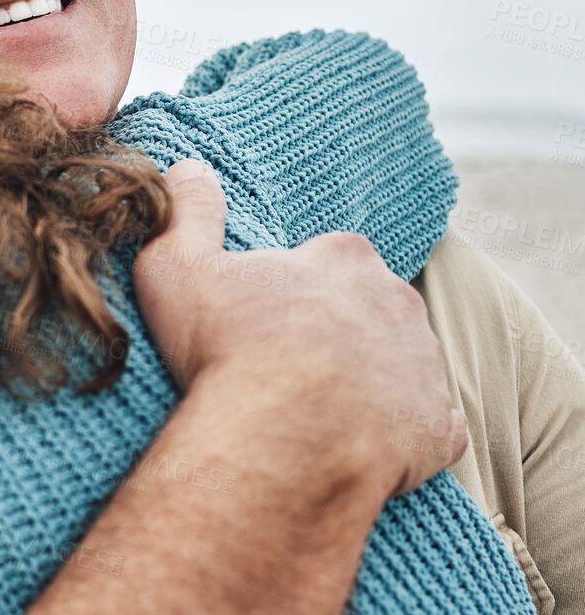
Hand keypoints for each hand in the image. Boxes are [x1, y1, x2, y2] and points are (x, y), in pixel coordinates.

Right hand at [132, 159, 467, 496]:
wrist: (281, 442)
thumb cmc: (228, 350)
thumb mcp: (177, 268)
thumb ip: (184, 213)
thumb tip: (187, 167)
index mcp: (344, 259)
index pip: (331, 258)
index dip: (298, 287)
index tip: (267, 316)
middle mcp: (398, 302)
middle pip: (374, 308)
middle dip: (342, 331)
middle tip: (289, 366)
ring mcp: (424, 366)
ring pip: (405, 365)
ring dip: (374, 382)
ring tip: (319, 413)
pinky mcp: (437, 427)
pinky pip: (432, 425)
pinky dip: (407, 434)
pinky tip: (366, 446)